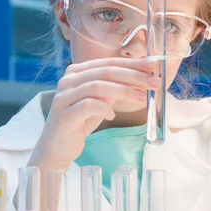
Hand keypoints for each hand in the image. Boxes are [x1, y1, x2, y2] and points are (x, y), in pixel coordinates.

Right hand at [29, 57, 160, 169]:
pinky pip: (88, 106)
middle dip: (133, 76)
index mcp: (78, 72)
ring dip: (123, 91)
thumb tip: (142, 79)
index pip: (109, 63)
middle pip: (106, 72)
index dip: (132, 64)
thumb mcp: (101, 101)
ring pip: (98, 86)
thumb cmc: (81, 122)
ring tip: (140, 98)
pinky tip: (112, 115)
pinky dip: (104, 108)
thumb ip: (115, 89)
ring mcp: (64, 96)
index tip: (152, 67)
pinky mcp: (64, 114)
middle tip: (153, 82)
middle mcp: (69, 80)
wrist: (57, 147)